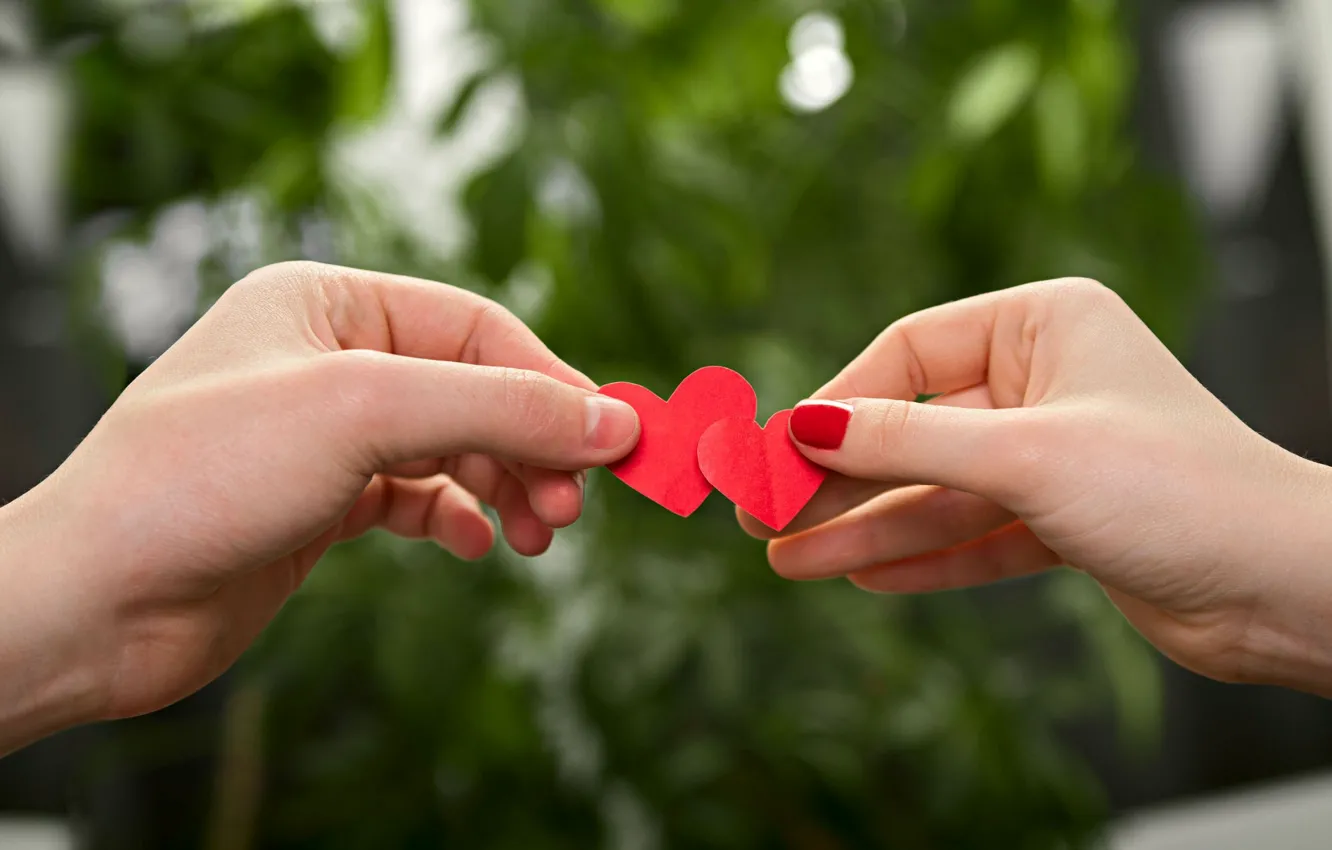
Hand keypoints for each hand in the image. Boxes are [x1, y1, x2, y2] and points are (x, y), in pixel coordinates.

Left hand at [0, 261, 638, 750]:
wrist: (98, 602)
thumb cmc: (204, 476)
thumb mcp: (366, 414)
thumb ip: (498, 409)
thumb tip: (610, 420)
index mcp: (327, 301)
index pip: (475, 326)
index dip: (548, 381)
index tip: (610, 441)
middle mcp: (327, 359)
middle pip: (470, 388)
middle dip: (528, 445)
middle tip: (571, 506)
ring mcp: (322, 433)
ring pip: (451, 447)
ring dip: (504, 486)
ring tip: (537, 535)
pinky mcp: (318, 502)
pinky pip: (416, 498)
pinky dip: (456, 518)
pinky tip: (475, 545)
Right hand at [742, 278, 1331, 693]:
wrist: (1284, 588)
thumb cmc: (1174, 488)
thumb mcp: (1023, 454)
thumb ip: (906, 440)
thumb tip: (800, 425)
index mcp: (1044, 323)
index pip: (906, 353)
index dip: (834, 403)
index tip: (771, 450)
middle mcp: (1044, 380)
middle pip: (911, 426)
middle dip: (837, 476)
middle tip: (761, 513)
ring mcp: (1053, 452)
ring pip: (935, 488)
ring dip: (864, 526)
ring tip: (787, 559)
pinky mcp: (1064, 518)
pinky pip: (972, 532)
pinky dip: (920, 554)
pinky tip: (858, 573)